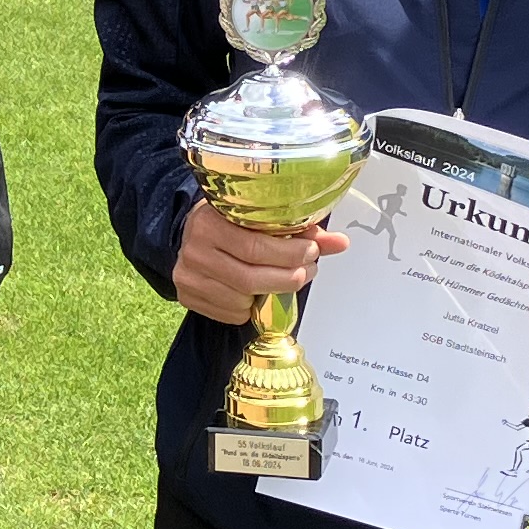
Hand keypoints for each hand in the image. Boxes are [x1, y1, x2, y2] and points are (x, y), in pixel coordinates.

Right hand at [172, 201, 343, 325]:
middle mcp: (195, 251)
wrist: (189, 234)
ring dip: (272, 295)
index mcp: (209, 222)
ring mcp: (189, 277)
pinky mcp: (188, 297)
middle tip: (307, 271)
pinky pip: (231, 313)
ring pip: (242, 299)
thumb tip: (340, 243)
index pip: (254, 246)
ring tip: (286, 280)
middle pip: (250, 278)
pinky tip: (258, 292)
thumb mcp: (256, 216)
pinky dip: (252, 307)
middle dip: (287, 277)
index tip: (311, 251)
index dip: (289, 254)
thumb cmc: (227, 222)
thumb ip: (298, 229)